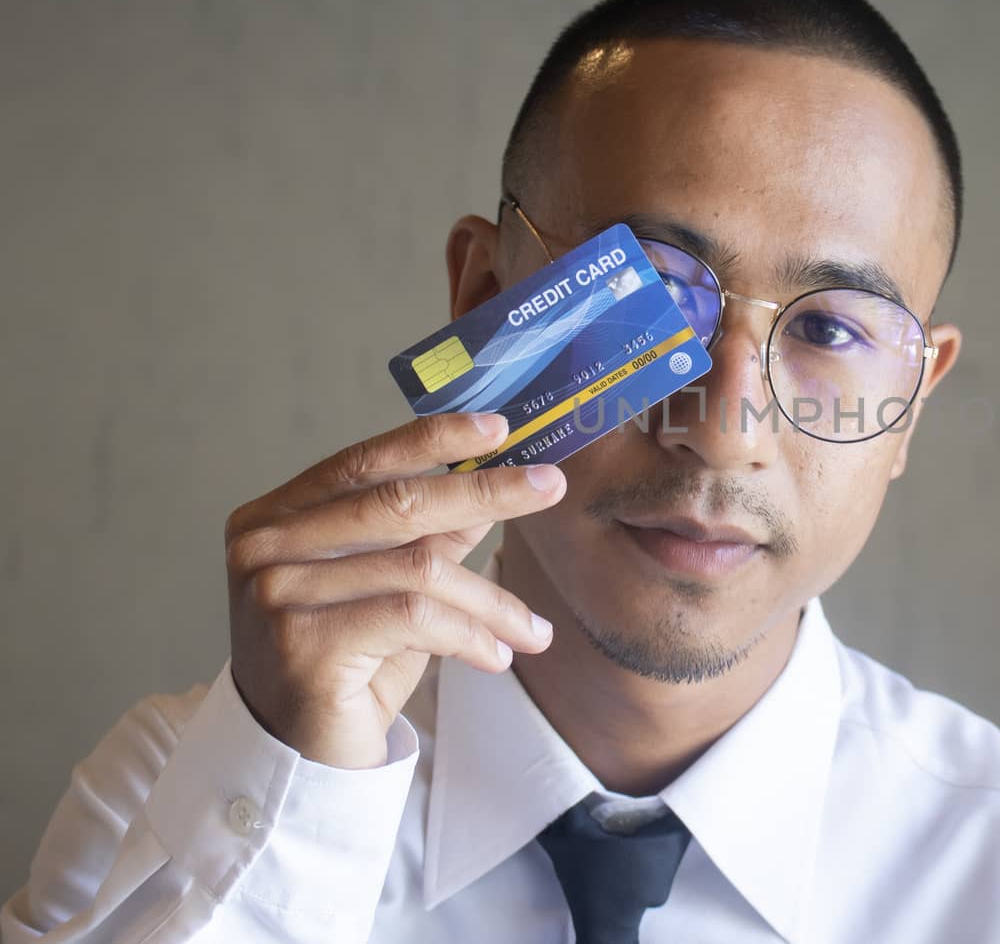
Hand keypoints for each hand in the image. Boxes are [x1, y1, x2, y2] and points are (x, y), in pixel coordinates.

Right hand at [223, 412, 561, 768]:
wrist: (298, 757)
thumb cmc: (345, 665)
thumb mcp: (392, 589)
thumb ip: (428, 534)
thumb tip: (489, 482)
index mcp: (275, 516)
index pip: (364, 461)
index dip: (433, 440)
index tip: (499, 427)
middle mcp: (264, 545)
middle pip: (396, 503)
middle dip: (486, 491)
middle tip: (551, 486)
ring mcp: (276, 593)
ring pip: (418, 567)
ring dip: (491, 600)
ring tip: (533, 629)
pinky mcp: (304, 643)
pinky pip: (414, 618)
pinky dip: (469, 635)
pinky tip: (496, 657)